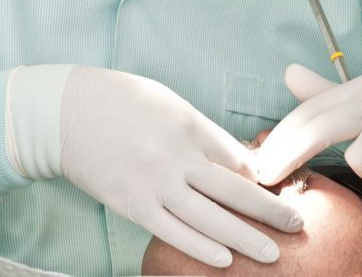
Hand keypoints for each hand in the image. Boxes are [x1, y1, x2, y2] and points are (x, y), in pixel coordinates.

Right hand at [59, 67, 302, 267]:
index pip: (236, 158)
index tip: (279, 191)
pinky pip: (172, 231)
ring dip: (244, 238)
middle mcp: (177, 156)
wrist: (64, 113)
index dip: (262, 178)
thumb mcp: (168, 102)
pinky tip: (224, 259)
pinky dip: (200, 247)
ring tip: (272, 254)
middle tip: (297, 224)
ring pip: (209, 218)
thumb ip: (202, 131)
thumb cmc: (118, 100)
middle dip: (269, 210)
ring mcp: (154, 183)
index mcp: (189, 124)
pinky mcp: (132, 204)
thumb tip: (235, 161)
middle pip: (234, 190)